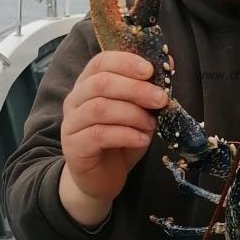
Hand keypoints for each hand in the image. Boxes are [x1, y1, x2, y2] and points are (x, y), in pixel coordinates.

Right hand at [59, 51, 167, 226]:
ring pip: (99, 108)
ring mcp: (71, 123)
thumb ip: (149, 88)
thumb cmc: (121, 140)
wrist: (101, 179)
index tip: (150, 70)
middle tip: (161, 99)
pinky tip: (141, 139)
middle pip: (101, 83)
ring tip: (151, 124)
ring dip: (132, 114)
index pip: (101, 62)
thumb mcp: (140, 112)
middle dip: (136, 89)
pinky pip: (98, 135)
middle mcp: (75, 100)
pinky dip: (125, 134)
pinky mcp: (73, 146)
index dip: (126, 62)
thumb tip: (168, 60)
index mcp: (89, 84)